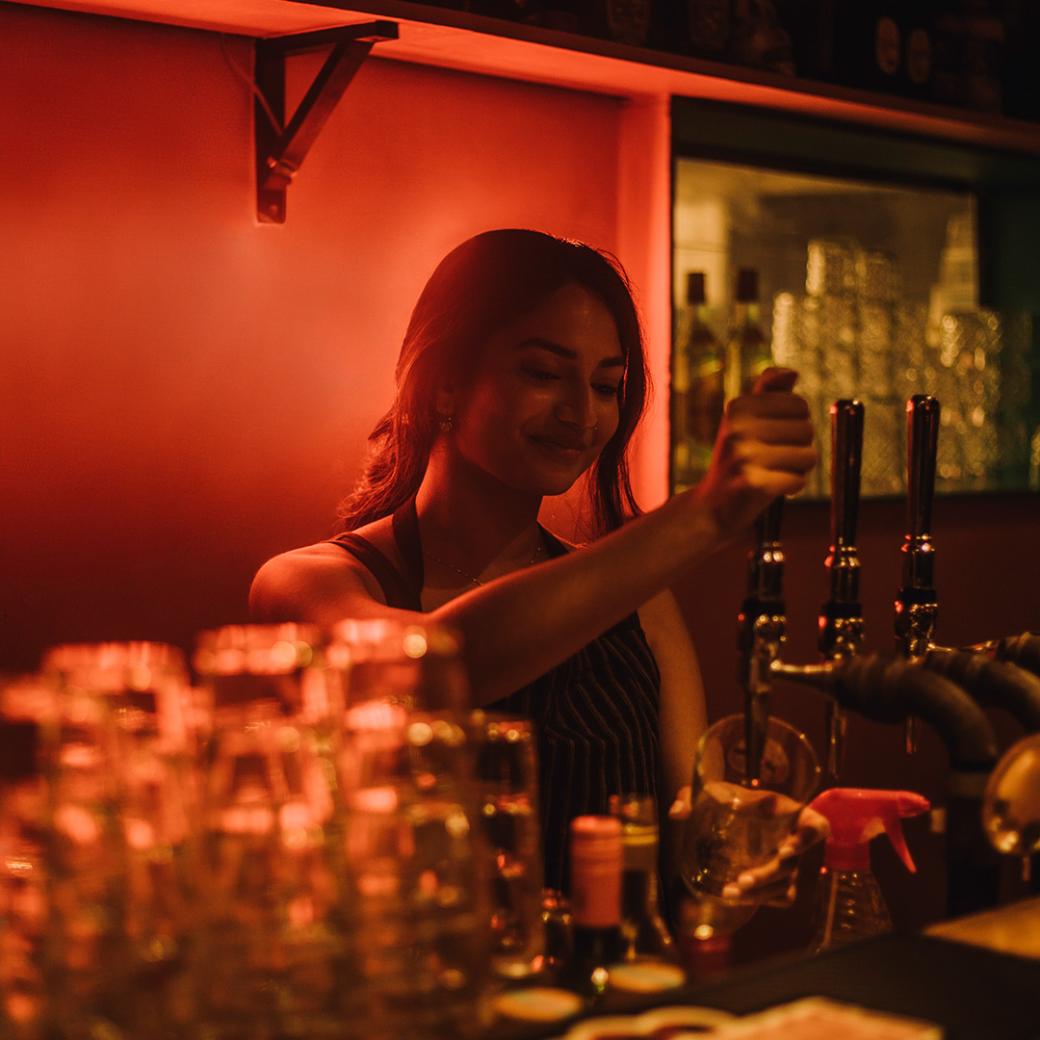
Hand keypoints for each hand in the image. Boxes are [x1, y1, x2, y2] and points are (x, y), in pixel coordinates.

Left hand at [669, 786, 829, 904]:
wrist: (725, 814)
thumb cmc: (726, 798)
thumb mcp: (709, 792)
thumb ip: (690, 797)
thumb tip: (677, 812)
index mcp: (787, 813)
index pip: (817, 826)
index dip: (808, 839)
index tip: (785, 850)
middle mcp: (792, 839)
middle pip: (792, 865)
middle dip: (768, 876)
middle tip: (742, 881)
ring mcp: (787, 862)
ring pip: (785, 885)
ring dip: (761, 893)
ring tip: (729, 893)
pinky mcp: (778, 880)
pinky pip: (781, 897)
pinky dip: (764, 900)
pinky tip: (738, 898)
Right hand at [692, 367, 816, 539]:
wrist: (712, 506)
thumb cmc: (736, 459)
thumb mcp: (745, 420)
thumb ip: (768, 393)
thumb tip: (792, 372)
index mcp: (738, 407)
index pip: (799, 405)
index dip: (796, 423)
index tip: (774, 437)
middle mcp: (738, 427)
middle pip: (806, 430)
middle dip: (799, 447)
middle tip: (773, 460)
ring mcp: (744, 455)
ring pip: (807, 456)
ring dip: (798, 468)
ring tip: (774, 473)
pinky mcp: (753, 483)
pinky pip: (798, 480)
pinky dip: (792, 487)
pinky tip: (773, 489)